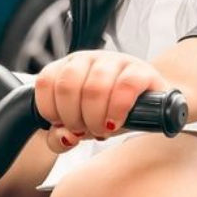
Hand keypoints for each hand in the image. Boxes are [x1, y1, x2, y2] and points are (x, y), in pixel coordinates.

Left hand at [33, 51, 169, 153]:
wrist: (149, 109)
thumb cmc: (107, 114)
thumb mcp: (79, 127)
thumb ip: (60, 138)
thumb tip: (65, 138)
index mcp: (68, 67)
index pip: (46, 81)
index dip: (50, 109)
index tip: (62, 124)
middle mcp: (89, 59)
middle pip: (68, 85)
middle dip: (73, 117)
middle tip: (84, 129)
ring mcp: (116, 61)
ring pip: (95, 86)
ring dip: (95, 117)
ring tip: (101, 129)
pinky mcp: (141, 70)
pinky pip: (126, 86)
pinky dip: (117, 110)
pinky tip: (116, 122)